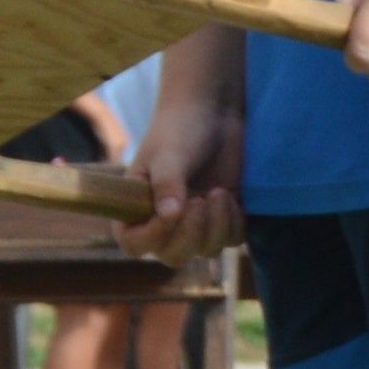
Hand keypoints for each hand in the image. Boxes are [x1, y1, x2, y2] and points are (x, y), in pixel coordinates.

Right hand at [134, 62, 246, 261]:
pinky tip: (231, 195)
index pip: (134, 245)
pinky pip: (231, 240)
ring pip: (206, 250)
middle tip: (201, 200)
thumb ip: (167, 184)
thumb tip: (170, 216)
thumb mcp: (169, 155)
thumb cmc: (179, 129)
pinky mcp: (222, 218)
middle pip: (173, 256)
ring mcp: (194, 222)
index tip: (175, 210)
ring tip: (218, 192)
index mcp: (135, 207)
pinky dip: (234, 223)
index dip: (153, 237)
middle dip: (192, 234)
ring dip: (217, 226)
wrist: (213, 113)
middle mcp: (162, 221)